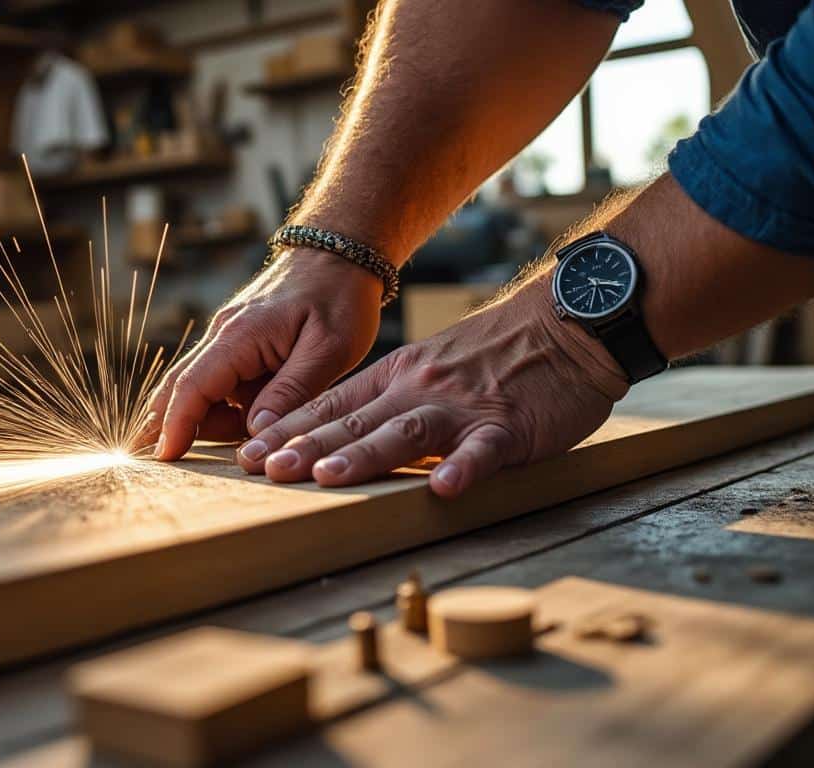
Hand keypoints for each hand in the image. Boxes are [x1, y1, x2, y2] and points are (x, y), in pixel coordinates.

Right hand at [145, 248, 383, 459]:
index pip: (193, 386)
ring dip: (211, 420)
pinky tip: (249, 422)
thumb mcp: (329, 348)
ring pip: (201, 388)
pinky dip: (225, 407)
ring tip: (248, 438)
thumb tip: (257, 431)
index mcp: (239, 336)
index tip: (163, 457)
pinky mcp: (240, 344)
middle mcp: (224, 336)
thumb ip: (293, 391)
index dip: (175, 424)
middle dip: (164, 424)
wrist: (340, 251)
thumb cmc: (339, 295)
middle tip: (154, 462)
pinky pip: (222, 382)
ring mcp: (229, 339)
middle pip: (180, 387)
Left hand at [236, 273, 630, 496]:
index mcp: (397, 376)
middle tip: (262, 470)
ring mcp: (462, 406)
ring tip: (325, 477)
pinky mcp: (510, 425)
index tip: (246, 454)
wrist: (567, 322)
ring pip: (403, 432)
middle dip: (304, 447)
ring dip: (362, 454)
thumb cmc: (497, 354)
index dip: (287, 430)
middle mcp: (418, 388)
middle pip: (352, 420)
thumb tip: (339, 434)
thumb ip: (390, 398)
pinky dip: (463, 468)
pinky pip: (484, 450)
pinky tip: (444, 490)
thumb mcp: (430, 366)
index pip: (330, 406)